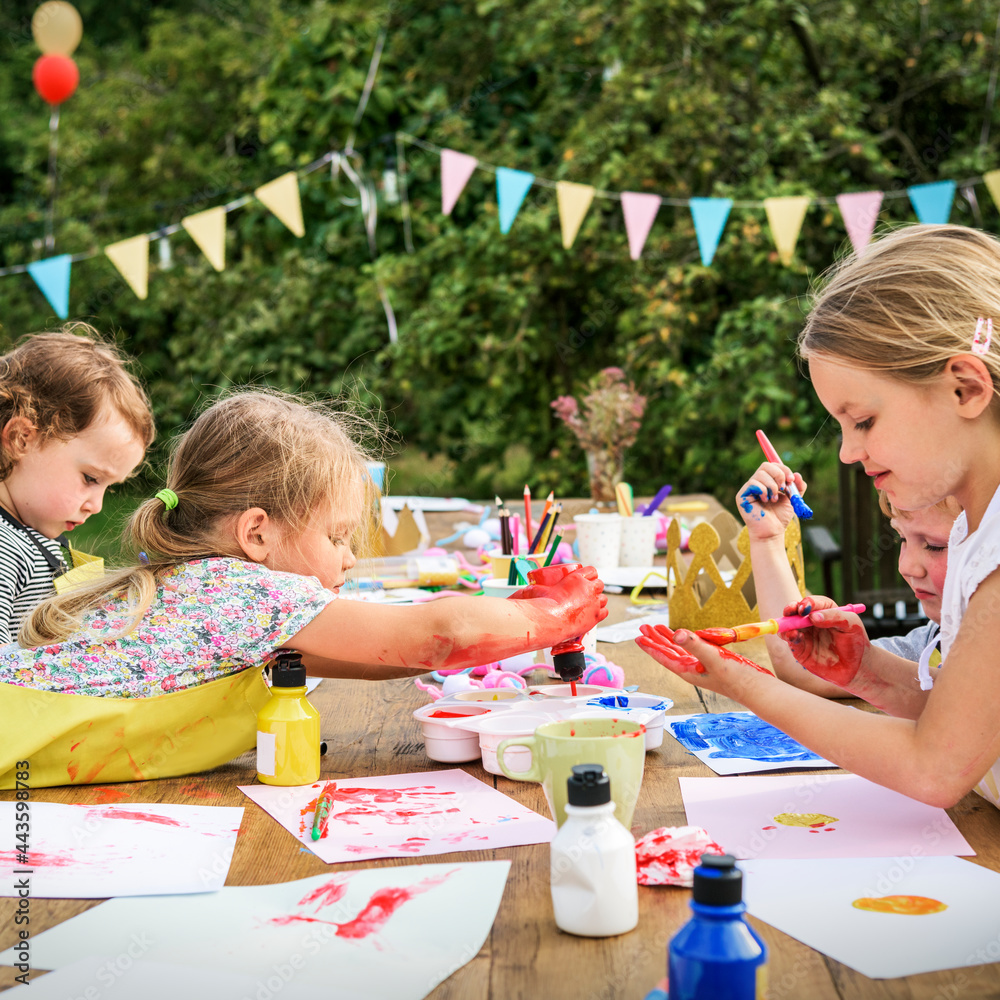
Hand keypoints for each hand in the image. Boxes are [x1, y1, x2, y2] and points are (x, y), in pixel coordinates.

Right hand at [511, 565, 608, 643]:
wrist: (549, 620)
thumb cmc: (542, 605)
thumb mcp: (538, 590)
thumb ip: (536, 588)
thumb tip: (527, 589)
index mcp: (577, 577)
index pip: (592, 570)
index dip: (589, 575)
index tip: (585, 580)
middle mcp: (588, 588)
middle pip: (600, 584)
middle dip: (594, 588)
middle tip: (586, 594)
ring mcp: (594, 603)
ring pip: (604, 598)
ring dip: (598, 600)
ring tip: (589, 605)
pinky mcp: (596, 616)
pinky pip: (605, 612)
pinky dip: (600, 612)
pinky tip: (593, 614)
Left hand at [635, 623, 772, 698]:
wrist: (757, 689)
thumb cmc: (737, 679)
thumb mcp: (713, 658)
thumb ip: (695, 644)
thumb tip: (676, 633)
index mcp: (688, 671)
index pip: (664, 657)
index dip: (651, 646)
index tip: (638, 637)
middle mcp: (693, 669)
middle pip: (669, 652)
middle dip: (656, 639)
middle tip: (643, 627)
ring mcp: (703, 666)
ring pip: (680, 650)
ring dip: (669, 639)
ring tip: (658, 628)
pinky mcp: (713, 663)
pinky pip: (694, 650)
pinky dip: (687, 641)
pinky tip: (684, 637)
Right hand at [736, 461, 806, 540]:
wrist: (772, 531)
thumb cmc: (780, 517)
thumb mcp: (792, 499)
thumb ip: (796, 487)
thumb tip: (797, 474)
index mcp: (767, 482)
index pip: (773, 466)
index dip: (783, 469)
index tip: (792, 479)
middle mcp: (757, 483)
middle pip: (765, 466)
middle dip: (778, 474)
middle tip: (784, 487)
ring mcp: (748, 489)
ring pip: (760, 474)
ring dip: (772, 486)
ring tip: (773, 499)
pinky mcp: (741, 496)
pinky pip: (753, 483)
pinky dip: (763, 491)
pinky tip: (765, 501)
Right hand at [780, 597, 869, 688]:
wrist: (857, 667)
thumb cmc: (856, 641)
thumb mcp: (851, 624)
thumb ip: (834, 617)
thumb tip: (813, 616)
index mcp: (824, 610)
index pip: (812, 602)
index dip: (807, 603)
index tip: (805, 609)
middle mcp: (811, 621)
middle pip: (795, 611)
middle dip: (790, 610)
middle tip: (790, 612)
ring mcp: (805, 634)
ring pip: (789, 625)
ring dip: (786, 625)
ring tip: (793, 630)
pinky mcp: (800, 648)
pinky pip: (790, 640)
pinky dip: (788, 637)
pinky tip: (794, 637)